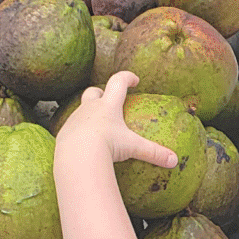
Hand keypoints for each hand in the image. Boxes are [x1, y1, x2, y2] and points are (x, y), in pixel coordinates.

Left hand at [56, 71, 177, 167]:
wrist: (77, 156)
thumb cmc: (107, 146)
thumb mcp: (133, 148)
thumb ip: (154, 153)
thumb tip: (174, 161)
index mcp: (108, 106)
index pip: (118, 82)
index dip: (127, 78)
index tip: (134, 80)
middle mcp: (90, 108)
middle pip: (94, 92)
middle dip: (102, 92)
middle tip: (110, 100)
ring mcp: (75, 119)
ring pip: (81, 111)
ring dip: (90, 114)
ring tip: (98, 127)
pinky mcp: (64, 132)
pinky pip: (72, 129)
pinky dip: (80, 132)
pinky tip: (85, 144)